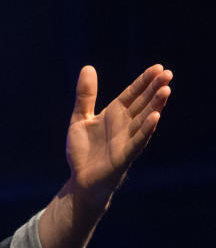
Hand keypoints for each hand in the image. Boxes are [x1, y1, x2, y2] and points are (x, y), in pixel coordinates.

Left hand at [65, 64, 171, 206]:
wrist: (80, 180)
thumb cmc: (83, 151)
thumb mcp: (80, 118)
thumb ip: (85, 95)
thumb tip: (88, 67)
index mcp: (114, 114)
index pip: (132, 94)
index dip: (144, 81)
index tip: (158, 67)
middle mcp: (124, 125)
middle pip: (143, 103)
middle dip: (154, 89)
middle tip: (167, 73)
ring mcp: (127, 139)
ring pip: (145, 119)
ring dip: (156, 105)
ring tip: (166, 89)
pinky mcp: (125, 155)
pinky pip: (138, 140)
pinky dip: (146, 129)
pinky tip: (155, 116)